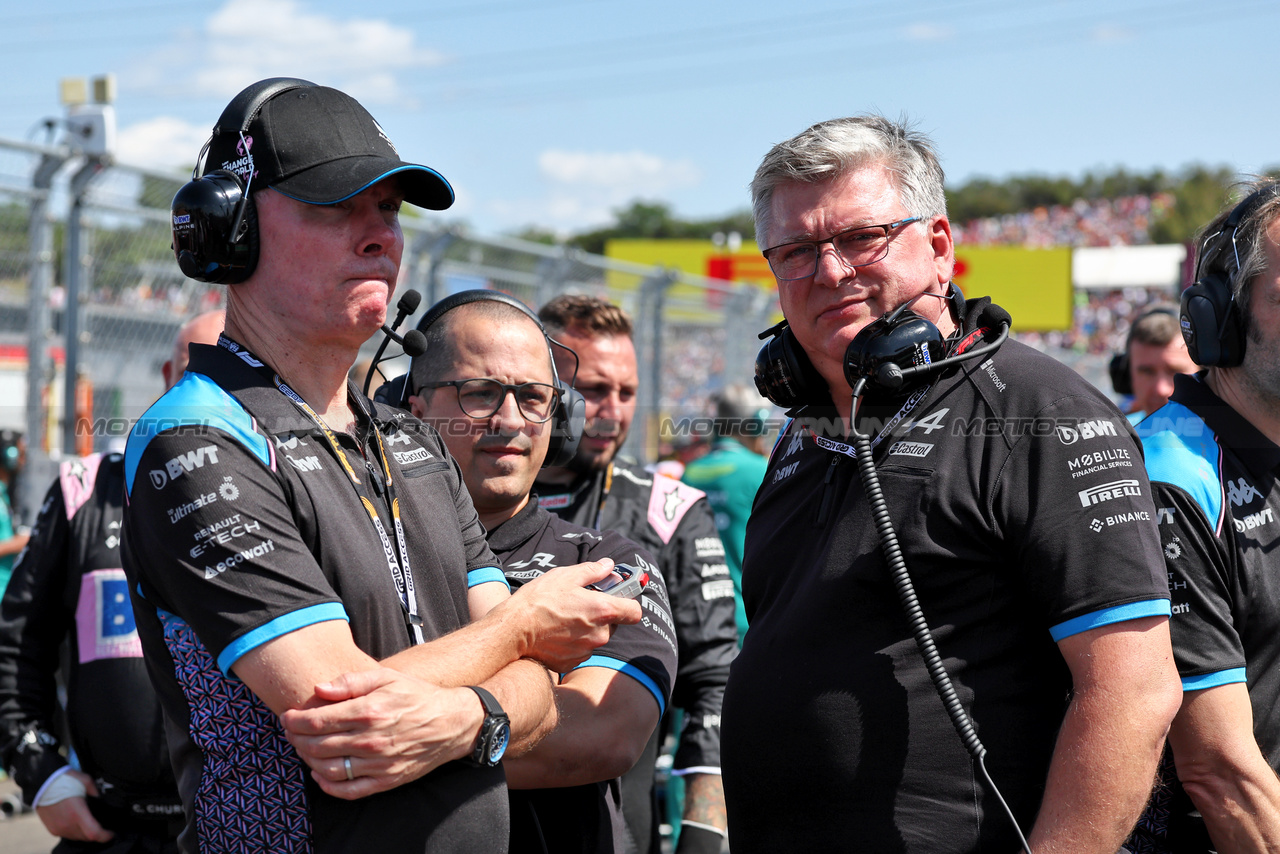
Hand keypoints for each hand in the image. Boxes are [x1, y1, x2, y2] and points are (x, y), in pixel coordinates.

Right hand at [35, 771, 112, 842]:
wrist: (41, 783)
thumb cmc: (65, 780)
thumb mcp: (86, 781)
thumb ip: (96, 792)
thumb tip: (101, 800)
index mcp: (77, 814)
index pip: (94, 833)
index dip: (105, 836)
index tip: (111, 833)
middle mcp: (67, 824)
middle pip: (86, 837)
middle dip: (96, 833)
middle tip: (102, 826)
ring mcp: (58, 828)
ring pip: (77, 837)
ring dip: (85, 833)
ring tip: (90, 823)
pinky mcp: (52, 829)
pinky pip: (67, 835)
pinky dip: (75, 832)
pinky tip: (77, 823)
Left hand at [280, 668, 480, 799]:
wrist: (451, 723)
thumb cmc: (417, 696)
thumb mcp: (387, 677)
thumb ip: (350, 681)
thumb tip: (319, 689)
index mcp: (369, 711)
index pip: (317, 722)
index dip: (295, 720)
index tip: (286, 716)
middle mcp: (371, 740)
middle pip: (317, 746)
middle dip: (296, 739)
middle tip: (290, 732)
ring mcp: (378, 764)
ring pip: (328, 769)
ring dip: (308, 761)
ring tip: (304, 749)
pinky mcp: (386, 780)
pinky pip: (348, 790)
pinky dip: (328, 785)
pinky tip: (320, 774)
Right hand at [497, 559, 642, 671]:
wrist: (513, 631)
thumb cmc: (538, 600)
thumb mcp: (565, 576)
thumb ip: (592, 571)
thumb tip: (609, 566)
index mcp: (602, 610)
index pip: (634, 612)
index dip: (628, 603)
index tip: (618, 598)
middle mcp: (599, 634)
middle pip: (613, 625)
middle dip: (602, 615)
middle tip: (581, 604)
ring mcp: (586, 651)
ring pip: (596, 638)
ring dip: (587, 629)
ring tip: (564, 618)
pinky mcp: (572, 663)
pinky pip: (580, 650)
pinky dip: (573, 642)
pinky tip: (556, 633)